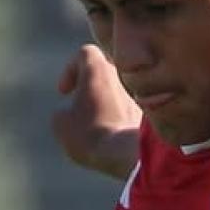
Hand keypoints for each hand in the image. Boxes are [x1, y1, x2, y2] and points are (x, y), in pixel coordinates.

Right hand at [51, 43, 141, 178]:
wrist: (128, 155)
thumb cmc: (91, 135)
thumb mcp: (61, 124)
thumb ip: (64, 111)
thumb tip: (71, 116)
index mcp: (99, 69)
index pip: (84, 54)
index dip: (71, 70)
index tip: (65, 92)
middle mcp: (122, 75)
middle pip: (104, 71)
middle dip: (90, 85)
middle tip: (81, 104)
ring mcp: (138, 93)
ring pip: (119, 91)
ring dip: (106, 102)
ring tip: (96, 125)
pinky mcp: (148, 112)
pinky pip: (131, 108)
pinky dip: (120, 116)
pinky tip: (113, 136)